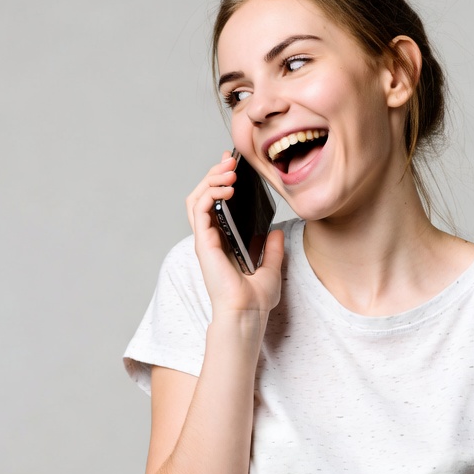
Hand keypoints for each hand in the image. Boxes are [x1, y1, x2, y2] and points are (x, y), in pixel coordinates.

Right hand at [185, 152, 283, 316]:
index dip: (220, 181)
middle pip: (203, 195)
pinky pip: (199, 209)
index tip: (233, 164)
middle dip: (214, 173)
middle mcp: (211, 238)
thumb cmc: (255, 299)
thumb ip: (272, 249)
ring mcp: (205, 239)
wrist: (247, 313)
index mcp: (224, 241)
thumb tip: (276, 230)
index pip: (216, 203)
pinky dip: (210, 193)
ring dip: (210, 179)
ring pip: (196, 198)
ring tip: (229, 170)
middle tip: (230, 160)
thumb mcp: (271, 268)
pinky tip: (227, 187)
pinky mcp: (204, 242)